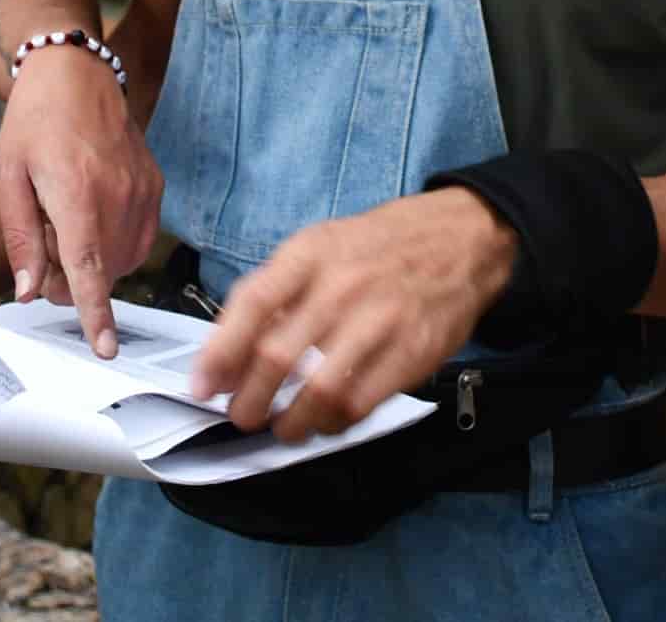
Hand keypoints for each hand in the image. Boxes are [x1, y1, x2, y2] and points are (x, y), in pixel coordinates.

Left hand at [0, 45, 160, 356]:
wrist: (75, 74)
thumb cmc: (35, 121)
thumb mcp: (9, 176)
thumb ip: (23, 237)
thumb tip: (29, 290)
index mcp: (76, 192)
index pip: (89, 267)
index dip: (96, 313)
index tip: (106, 348)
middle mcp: (117, 193)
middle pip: (104, 270)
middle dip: (73, 283)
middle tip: (43, 257)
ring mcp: (142, 189)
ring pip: (125, 258)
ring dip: (96, 264)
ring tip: (67, 228)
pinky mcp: (154, 184)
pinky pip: (141, 238)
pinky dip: (117, 246)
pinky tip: (93, 221)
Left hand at [188, 189, 519, 442]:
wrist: (462, 237)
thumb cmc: (381, 246)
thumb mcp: (322, 245)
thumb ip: (280, 291)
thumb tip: (234, 349)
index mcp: (312, 253)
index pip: (253, 303)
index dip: (220, 351)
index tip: (202, 386)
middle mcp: (343, 284)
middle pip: (278, 356)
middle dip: (250, 401)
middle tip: (243, 416)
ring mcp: (380, 319)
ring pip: (319, 391)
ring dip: (291, 423)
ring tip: (283, 429)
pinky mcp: (413, 352)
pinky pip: (361, 403)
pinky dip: (335, 423)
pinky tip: (326, 421)